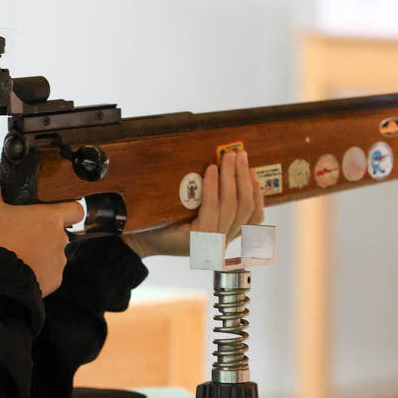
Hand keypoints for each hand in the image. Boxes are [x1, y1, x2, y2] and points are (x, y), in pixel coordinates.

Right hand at [0, 177, 84, 295]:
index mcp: (50, 218)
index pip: (76, 209)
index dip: (69, 209)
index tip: (55, 211)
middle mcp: (60, 239)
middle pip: (59, 232)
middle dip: (43, 234)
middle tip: (21, 236)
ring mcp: (59, 261)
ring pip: (53, 254)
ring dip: (40, 253)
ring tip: (18, 255)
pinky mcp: (54, 280)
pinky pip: (48, 273)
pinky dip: (38, 272)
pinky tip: (20, 271)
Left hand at [122, 149, 264, 257]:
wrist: (139, 238)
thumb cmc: (164, 222)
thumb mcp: (194, 210)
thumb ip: (213, 201)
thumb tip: (229, 168)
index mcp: (224, 237)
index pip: (254, 219)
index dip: (257, 194)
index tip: (254, 172)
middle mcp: (221, 243)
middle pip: (245, 208)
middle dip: (244, 178)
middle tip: (241, 154)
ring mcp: (211, 243)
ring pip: (232, 206)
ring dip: (231, 177)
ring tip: (228, 157)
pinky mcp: (198, 239)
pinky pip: (212, 208)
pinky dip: (214, 187)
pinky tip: (212, 170)